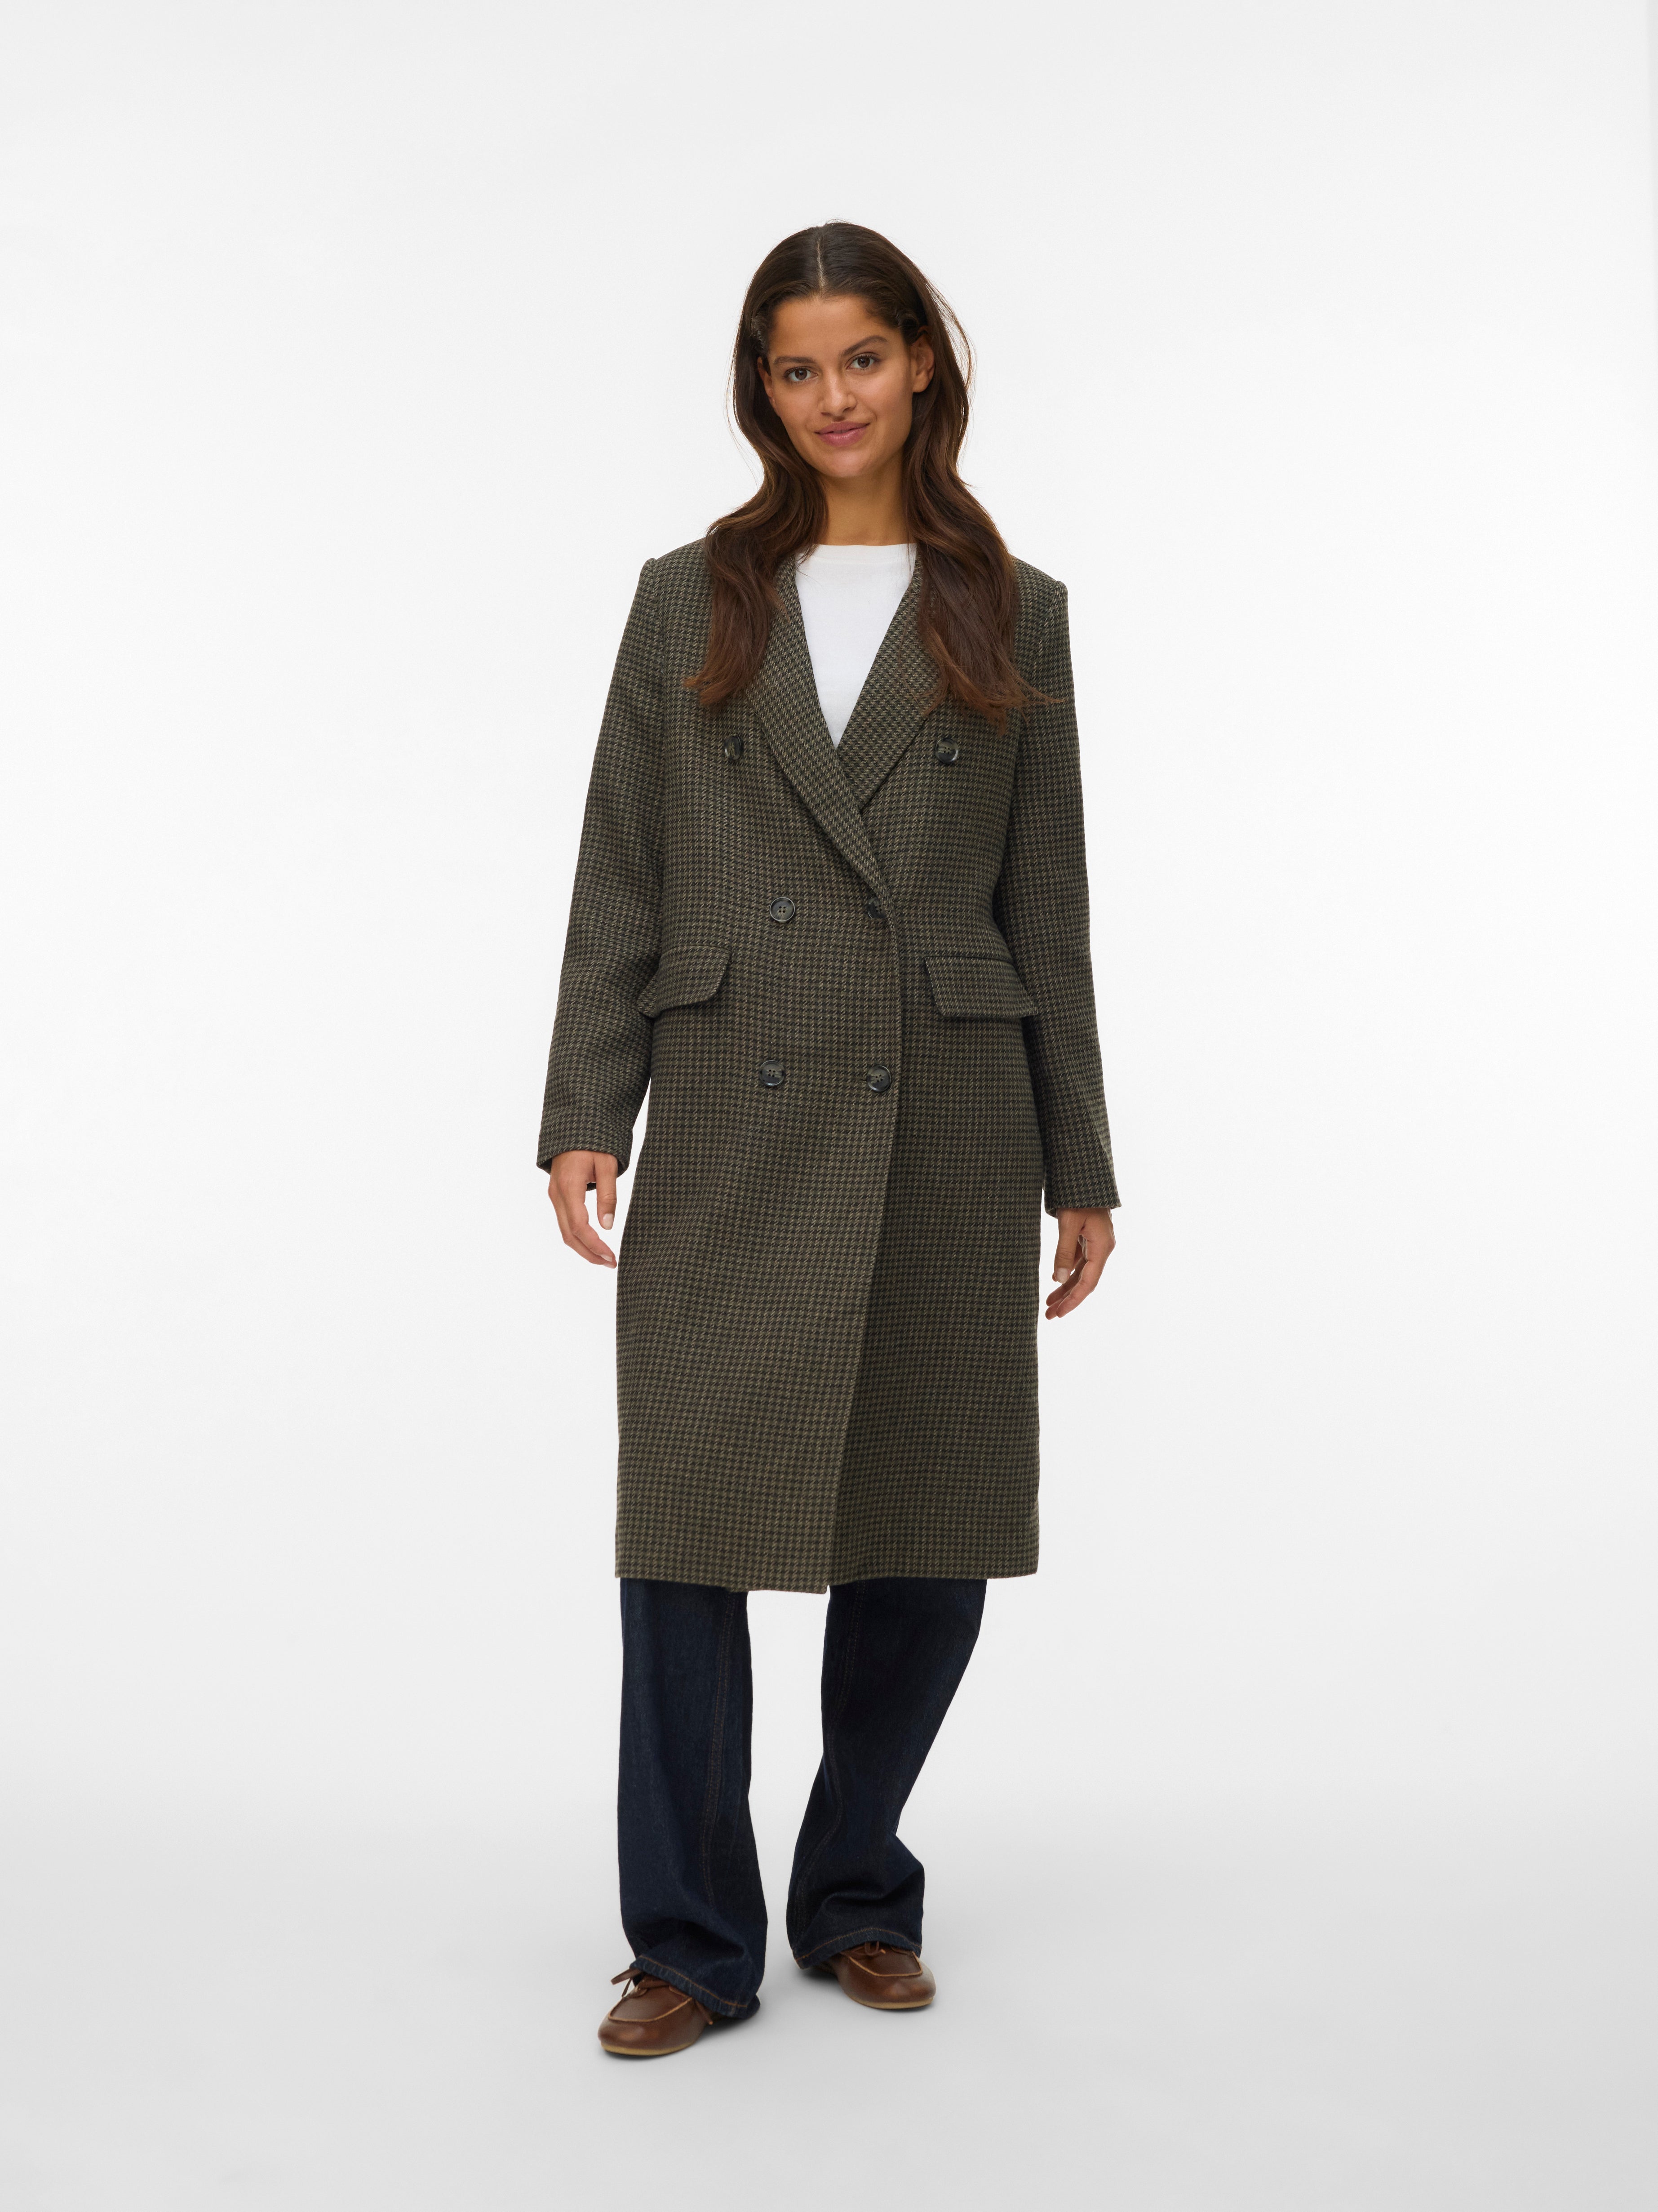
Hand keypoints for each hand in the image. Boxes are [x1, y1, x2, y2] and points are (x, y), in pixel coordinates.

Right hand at [548, 1150, 618, 1267]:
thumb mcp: (607, 1165)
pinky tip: (592, 1242)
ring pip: (565, 1231)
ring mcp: (554, 1195)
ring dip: (583, 1248)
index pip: (580, 1226)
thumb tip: (608, 1226)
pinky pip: (565, 1222)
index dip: (595, 1245)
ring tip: (604, 1258)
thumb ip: (608, 1195)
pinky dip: (578, 1237)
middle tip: (610, 1263)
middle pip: (569, 1235)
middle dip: (589, 1253)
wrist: (574, 1127)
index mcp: (569, 1186)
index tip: (611, 1256)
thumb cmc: (594, 1142)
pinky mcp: (557, 1195)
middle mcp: (557, 1194)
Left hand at [1045, 1206, 1114, 1319]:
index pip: (1089, 1282)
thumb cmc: (1078, 1197)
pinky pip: (1079, 1262)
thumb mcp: (1068, 1223)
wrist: (1086, 1175)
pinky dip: (1067, 1274)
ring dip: (1066, 1289)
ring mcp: (1096, 1244)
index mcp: (1102, 1247)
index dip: (1074, 1300)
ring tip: (1049, 1305)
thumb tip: (1057, 1279)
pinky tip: (1055, 1283)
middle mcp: (1102, 1248)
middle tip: (1049, 1316)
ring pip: (1081, 1273)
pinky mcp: (1088, 1239)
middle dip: (1068, 1299)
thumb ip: (1064, 1252)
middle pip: (1085, 1281)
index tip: (1060, 1313)